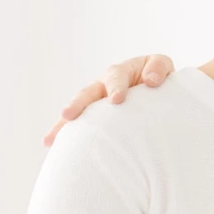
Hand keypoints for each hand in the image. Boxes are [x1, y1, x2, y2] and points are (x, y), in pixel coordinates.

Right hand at [43, 54, 174, 144]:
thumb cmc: (158, 78)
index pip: (116, 77)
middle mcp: (102, 87)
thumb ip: (158, 68)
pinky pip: (78, 128)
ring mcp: (96, 105)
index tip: (117, 100)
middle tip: (67, 115)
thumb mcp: (162, 66)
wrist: (155, 92)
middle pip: (87, 94)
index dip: (115, 87)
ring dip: (63, 125)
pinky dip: (65, 136)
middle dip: (77, 104)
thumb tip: (150, 81)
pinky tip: (52, 146)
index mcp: (120, 73)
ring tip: (51, 138)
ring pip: (77, 113)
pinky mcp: (95, 120)